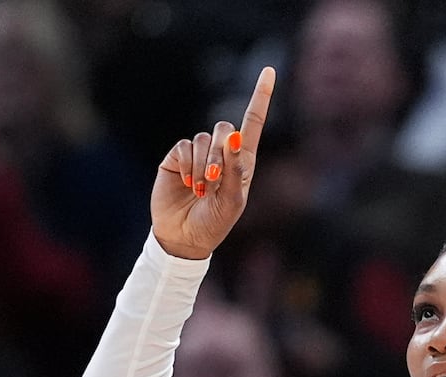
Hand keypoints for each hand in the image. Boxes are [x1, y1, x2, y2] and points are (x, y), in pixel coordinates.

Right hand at [153, 67, 275, 260]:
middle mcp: (221, 153)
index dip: (260, 97)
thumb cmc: (214, 223)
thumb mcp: (231, 202)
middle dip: (220, 153)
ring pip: (203, 138)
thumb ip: (235, 171)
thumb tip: (234, 139)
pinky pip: (183, 146)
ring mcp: (198, 154)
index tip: (269, 71)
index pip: (253, 123)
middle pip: (224, 127)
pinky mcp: (176, 158)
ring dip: (203, 165)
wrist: (184, 237)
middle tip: (214, 181)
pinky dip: (187, 165)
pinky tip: (186, 183)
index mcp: (242, 162)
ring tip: (200, 189)